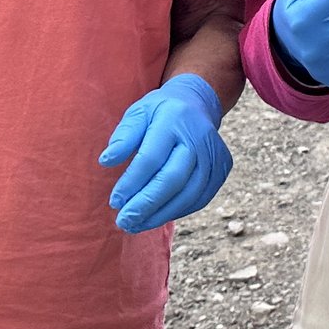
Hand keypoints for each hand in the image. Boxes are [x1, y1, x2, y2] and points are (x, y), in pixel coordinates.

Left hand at [101, 74, 231, 231]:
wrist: (196, 103)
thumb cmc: (159, 112)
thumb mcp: (137, 113)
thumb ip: (123, 136)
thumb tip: (107, 161)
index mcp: (174, 119)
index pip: (151, 157)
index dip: (132, 182)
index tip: (114, 201)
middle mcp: (199, 136)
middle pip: (173, 178)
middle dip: (146, 204)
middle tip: (124, 221)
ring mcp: (214, 153)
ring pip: (190, 193)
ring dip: (161, 214)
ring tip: (137, 225)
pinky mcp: (222, 168)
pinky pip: (200, 197)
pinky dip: (178, 211)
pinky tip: (158, 216)